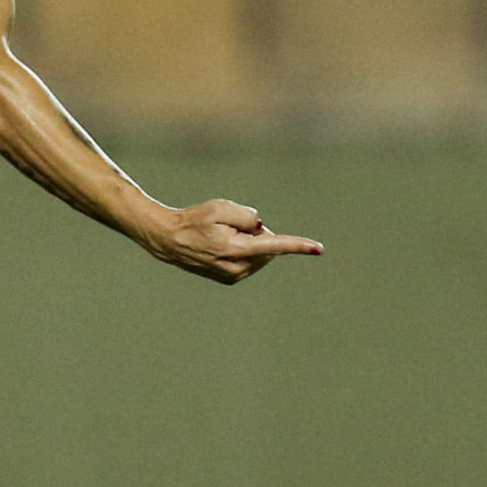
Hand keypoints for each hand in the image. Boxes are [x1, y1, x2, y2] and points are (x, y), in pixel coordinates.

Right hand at [141, 199, 321, 283]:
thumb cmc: (194, 220)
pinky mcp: (231, 279)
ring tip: (221, 237)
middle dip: (258, 234)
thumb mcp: (221, 207)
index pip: (273, 245)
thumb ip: (248, 215)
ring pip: (261, 255)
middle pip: (268, 246)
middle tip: (229, 227)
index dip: (298, 245)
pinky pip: (251, 261)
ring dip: (250, 243)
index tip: (318, 249)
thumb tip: (263, 229)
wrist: (168, 240)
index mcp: (236, 249)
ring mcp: (234, 275)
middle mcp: (237, 267)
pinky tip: (221, 247)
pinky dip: (244, 251)